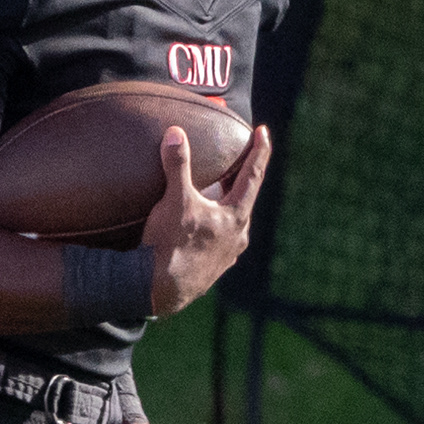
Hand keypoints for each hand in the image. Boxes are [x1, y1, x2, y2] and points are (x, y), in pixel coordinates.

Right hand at [142, 123, 271, 316]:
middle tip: (236, 160)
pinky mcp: (213, 269)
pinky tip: (202, 227)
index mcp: (235, 216)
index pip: (252, 175)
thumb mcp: (174, 200)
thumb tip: (176, 134)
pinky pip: (219, 240)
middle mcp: (238, 236)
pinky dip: (213, 226)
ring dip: (224, 204)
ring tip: (215, 192)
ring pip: (231, 221)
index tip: (263, 133)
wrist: (160, 291)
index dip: (259, 151)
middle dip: (239, 178)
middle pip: (243, 198)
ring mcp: (228, 255)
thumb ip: (177, 165)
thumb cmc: (170, 245)